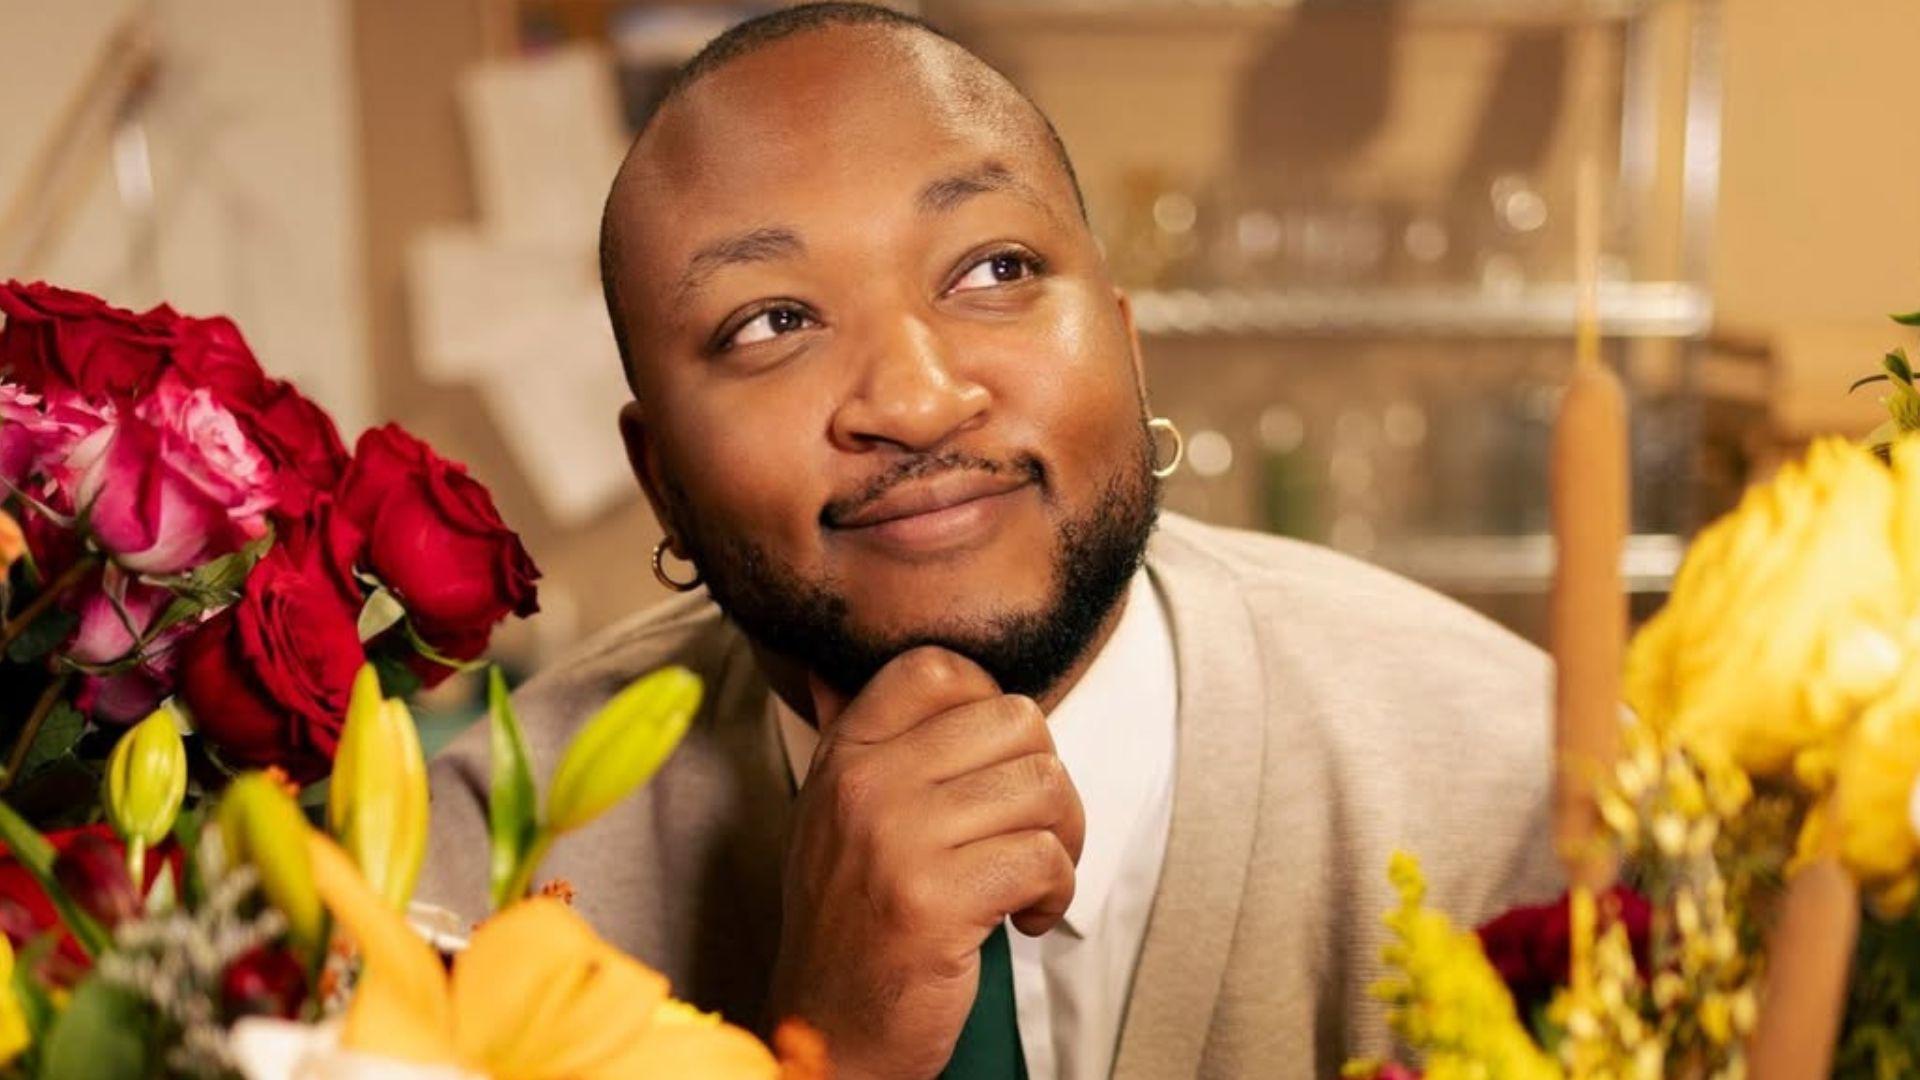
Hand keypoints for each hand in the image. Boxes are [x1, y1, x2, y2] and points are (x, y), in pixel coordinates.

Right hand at [767, 647, 1084, 1079]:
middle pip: (1015, 719)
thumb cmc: (850, 924)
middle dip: (1048, 781)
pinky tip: (1026, 922)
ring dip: (1063, 841)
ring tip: (1031, 880)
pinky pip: (1043, 860)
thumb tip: (863, 673)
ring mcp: (895, 839)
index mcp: (845, 752)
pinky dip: (1056, 895)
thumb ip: (866, 745)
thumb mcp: (834, 815)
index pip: (941, 667)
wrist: (824, 1031)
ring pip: (1043, 785)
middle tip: (1032, 833)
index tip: (996, 769)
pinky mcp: (932, 901)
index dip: (994, 707)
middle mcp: (863, 783)